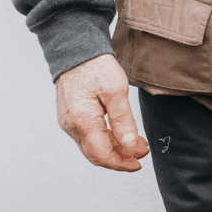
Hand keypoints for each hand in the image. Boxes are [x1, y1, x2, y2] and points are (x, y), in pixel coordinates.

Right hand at [55, 53, 149, 171]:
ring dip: (114, 148)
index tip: (140, 161)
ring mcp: (68, 122)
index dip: (122, 163)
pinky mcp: (70, 116)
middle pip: (96, 154)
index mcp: (82, 122)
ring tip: (136, 142)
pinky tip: (119, 133)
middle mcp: (71, 127)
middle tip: (142, 151)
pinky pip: (87, 135)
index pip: (102, 156)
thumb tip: (130, 146)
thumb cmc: (96, 66)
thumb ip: (123, 120)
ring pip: (92, 146)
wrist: (75, 48)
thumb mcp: (116, 90)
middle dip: (121, 157)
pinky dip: (105, 138)